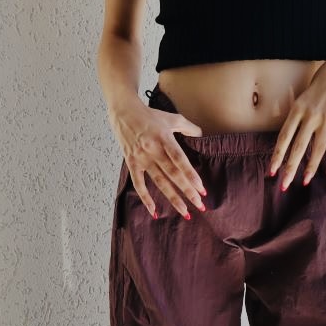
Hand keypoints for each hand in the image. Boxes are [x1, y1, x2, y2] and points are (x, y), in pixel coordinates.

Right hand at [108, 96, 207, 218]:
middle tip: (200, 205)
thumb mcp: (172, 117)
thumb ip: (188, 127)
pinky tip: (155, 211)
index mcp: (164, 138)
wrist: (124, 113)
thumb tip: (201, 135)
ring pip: (159, 182)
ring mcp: (141, 158)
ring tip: (185, 212)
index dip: (191, 175)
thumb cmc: (150, 115)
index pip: (180, 160)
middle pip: (173, 174)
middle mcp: (153, 150)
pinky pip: (139, 184)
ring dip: (173, 198)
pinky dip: (146, 199)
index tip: (201, 189)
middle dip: (187, 191)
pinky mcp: (132, 163)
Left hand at [268, 58, 325, 188]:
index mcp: (297, 109)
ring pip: (318, 149)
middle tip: (284, 185)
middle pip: (298, 147)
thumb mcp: (300, 98)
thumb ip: (295, 119)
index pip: (284, 138)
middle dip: (290, 168)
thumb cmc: (318, 85)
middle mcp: (311, 115)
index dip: (277, 156)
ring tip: (305, 181)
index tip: (271, 172)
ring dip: (311, 167)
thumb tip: (289, 143)